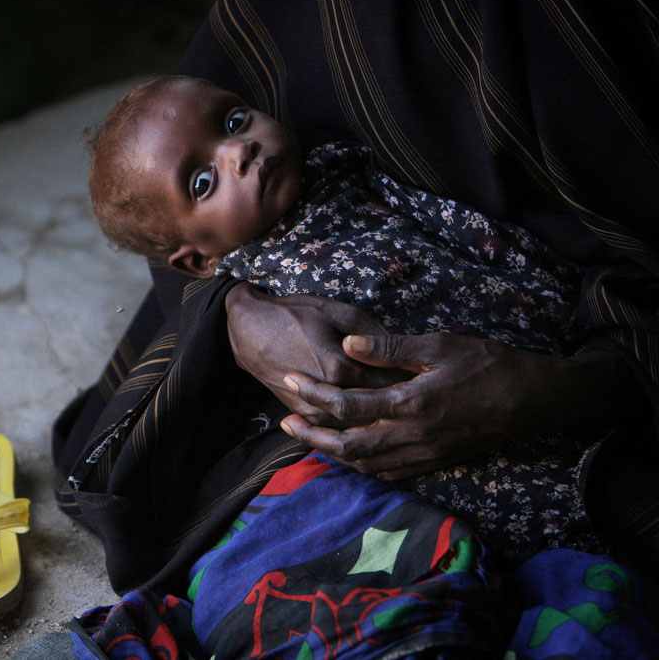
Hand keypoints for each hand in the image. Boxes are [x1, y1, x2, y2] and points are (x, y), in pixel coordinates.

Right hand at [224, 283, 409, 420]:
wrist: (249, 331)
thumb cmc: (295, 315)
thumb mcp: (339, 311)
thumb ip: (373, 334)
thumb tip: (403, 350)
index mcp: (341, 367)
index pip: (389, 385)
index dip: (414, 385)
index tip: (433, 384)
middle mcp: (328, 395)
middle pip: (377, 411)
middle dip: (402, 408)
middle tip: (426, 406)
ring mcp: (314, 410)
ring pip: (356, 427)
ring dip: (381, 426)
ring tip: (406, 422)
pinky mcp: (304, 416)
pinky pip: (336, 432)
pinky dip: (357, 433)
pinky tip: (375, 430)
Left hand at [279, 332, 645, 478]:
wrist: (532, 400)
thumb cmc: (488, 364)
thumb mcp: (439, 345)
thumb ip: (390, 349)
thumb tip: (347, 344)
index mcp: (410, 404)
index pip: (347, 405)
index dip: (314, 395)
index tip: (291, 381)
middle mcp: (412, 436)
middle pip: (348, 445)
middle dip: (311, 435)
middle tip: (285, 423)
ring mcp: (424, 454)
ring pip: (365, 464)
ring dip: (332, 453)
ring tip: (308, 438)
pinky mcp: (435, 462)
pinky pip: (389, 474)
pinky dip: (362, 466)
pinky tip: (350, 455)